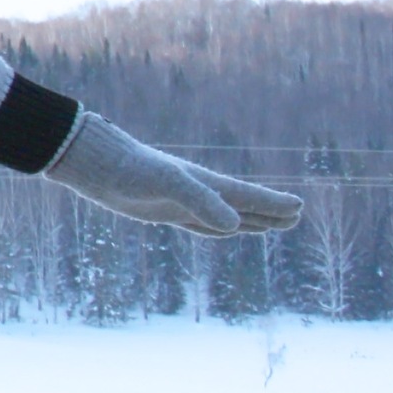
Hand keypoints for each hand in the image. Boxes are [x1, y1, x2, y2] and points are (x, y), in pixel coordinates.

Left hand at [46, 114, 303, 236]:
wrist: (93, 163)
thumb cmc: (128, 168)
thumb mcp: (168, 184)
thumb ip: (202, 202)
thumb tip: (236, 227)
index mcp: (205, 184)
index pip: (248, 196)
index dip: (274, 204)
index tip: (300, 208)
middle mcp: (197, 191)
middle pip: (243, 205)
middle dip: (270, 213)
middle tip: (297, 216)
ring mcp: (180, 201)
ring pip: (224, 215)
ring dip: (249, 220)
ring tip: (270, 225)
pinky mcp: (161, 210)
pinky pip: (199, 222)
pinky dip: (217, 228)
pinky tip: (224, 230)